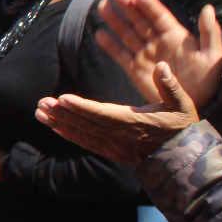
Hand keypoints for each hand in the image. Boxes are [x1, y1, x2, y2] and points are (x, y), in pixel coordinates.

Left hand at [35, 61, 199, 165]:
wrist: (182, 156)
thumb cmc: (181, 125)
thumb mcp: (182, 103)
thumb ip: (170, 84)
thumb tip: (162, 65)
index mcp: (133, 121)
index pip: (102, 113)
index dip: (81, 107)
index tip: (62, 98)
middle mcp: (119, 135)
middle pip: (85, 124)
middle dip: (61, 113)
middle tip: (41, 103)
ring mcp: (113, 145)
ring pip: (81, 134)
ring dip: (59, 123)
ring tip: (40, 112)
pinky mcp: (111, 151)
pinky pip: (86, 143)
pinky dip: (69, 135)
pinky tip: (55, 127)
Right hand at [96, 0, 221, 107]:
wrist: (196, 104)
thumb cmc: (208, 80)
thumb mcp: (214, 56)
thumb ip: (210, 32)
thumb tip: (208, 8)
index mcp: (176, 36)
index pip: (159, 16)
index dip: (149, 4)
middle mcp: (157, 42)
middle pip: (140, 21)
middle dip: (128, 6)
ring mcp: (145, 55)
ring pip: (127, 34)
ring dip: (115, 20)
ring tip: (103, 6)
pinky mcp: (135, 70)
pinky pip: (120, 55)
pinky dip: (110, 45)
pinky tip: (100, 34)